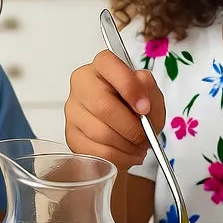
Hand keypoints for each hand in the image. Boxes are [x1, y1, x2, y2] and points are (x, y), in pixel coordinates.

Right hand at [64, 50, 165, 170]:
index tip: (145, 108)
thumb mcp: (151, 94)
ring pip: (100, 133)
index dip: (129, 88)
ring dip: (126, 145)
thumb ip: (150, 92)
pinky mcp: (71, 136)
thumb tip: (143, 104)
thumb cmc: (135, 107)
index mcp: (102, 66)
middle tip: (145, 137)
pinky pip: (96, 151)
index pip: (108, 65)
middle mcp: (82, 84)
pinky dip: (118, 158)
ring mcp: (73, 110)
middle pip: (103, 106)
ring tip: (138, 146)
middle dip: (131, 127)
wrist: (124, 130)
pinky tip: (126, 154)